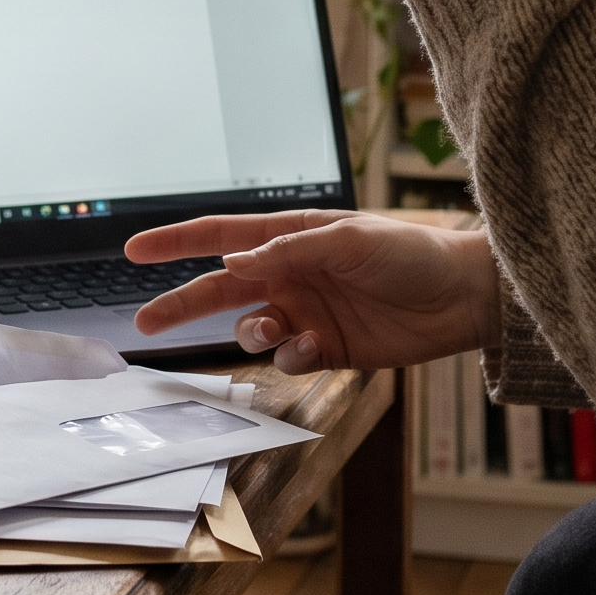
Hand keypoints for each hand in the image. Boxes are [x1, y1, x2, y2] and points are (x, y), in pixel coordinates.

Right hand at [125, 210, 503, 373]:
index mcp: (290, 237)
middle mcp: (289, 275)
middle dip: (181, 305)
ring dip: (252, 334)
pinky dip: (290, 357)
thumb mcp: (348, 241)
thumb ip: (288, 251)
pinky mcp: (326, 349)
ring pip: (252, 330)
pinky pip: (287, 359)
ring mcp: (305, 313)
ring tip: (275, 331)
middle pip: (220, 290)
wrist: (461, 299)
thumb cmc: (410, 254)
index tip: (134, 250)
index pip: (220, 236)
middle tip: (145, 324)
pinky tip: (316, 347)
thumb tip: (233, 259)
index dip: (175, 241)